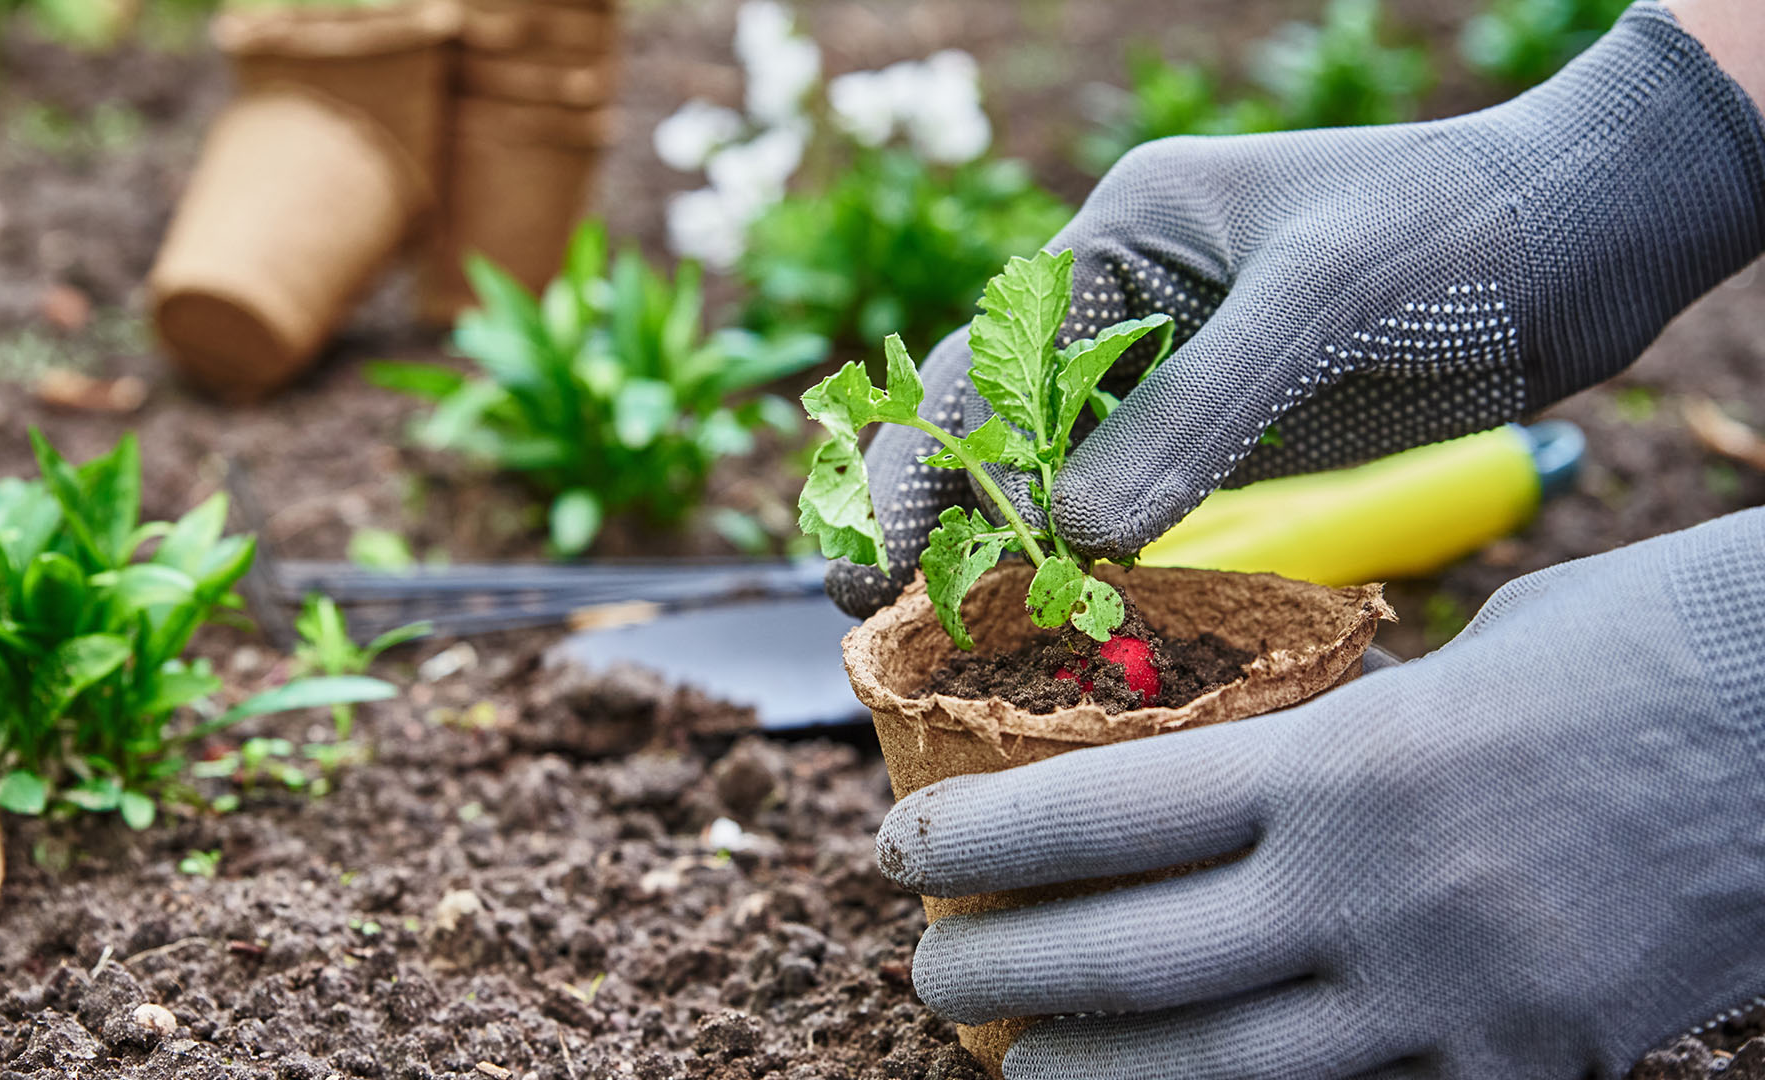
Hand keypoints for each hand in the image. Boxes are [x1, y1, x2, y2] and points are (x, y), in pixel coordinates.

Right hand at [827, 2, 1764, 616]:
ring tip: (932, 629)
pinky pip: (1125, 499)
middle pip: (988, 414)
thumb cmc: (1451, 235)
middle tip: (862, 605)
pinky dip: (1079, 555)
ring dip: (991, 539)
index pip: (985, 360)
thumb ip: (1196, 412)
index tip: (876, 555)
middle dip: (924, 504)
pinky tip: (1051, 612)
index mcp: (1119, 238)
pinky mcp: (1221, 431)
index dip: (924, 459)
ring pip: (1047, 465)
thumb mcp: (1317, 303)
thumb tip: (1077, 535)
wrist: (1579, 240)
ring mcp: (1170, 371)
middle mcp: (1125, 304)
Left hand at [873, 508, 1764, 1078]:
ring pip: (1220, 1075)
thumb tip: (1252, 782)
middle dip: (1001, 974)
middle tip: (930, 974)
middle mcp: (1373, 894)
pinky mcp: (1529, 1066)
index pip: (1103, 814)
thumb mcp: (1460, 662)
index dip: (979, 839)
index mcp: (1343, 761)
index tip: (899, 847)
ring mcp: (1450, 1000)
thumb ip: (1342, 736)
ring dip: (1094, 1078)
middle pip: (1131, 961)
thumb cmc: (1643, 650)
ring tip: (1019, 1069)